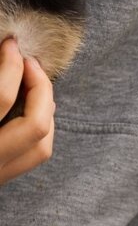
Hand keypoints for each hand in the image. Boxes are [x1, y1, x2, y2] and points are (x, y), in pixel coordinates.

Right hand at [0, 38, 54, 184]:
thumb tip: (9, 51)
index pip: (1, 99)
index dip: (11, 66)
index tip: (11, 45)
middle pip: (36, 127)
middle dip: (41, 89)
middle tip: (30, 62)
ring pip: (42, 148)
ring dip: (45, 110)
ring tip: (35, 82)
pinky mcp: (2, 179)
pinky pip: (33, 156)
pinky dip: (40, 129)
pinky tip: (32, 108)